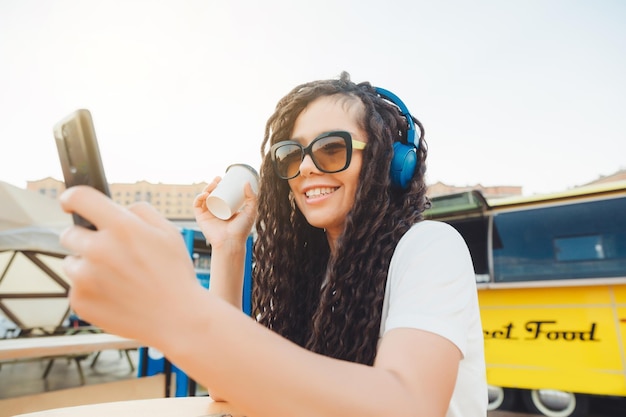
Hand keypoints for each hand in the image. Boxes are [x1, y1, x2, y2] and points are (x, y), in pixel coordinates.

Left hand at [59, 186, 199, 345]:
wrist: (177, 317)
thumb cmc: (175, 275)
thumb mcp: (169, 232)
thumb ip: (141, 211)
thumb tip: (119, 208)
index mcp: (121, 227)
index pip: (79, 197)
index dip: (71, 198)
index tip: (70, 204)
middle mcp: (98, 249)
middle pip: (69, 233)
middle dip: (86, 239)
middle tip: (109, 254)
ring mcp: (85, 278)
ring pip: (72, 262)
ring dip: (87, 266)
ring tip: (118, 279)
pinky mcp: (80, 301)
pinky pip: (76, 288)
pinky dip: (91, 290)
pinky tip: (116, 295)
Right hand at [193, 177, 256, 249]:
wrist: (231, 242)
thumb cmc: (241, 230)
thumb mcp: (251, 211)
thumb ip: (252, 197)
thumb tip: (247, 182)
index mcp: (226, 208)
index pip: (221, 194)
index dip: (221, 185)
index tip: (224, 177)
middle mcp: (215, 210)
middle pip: (212, 194)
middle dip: (213, 184)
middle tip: (218, 179)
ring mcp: (207, 214)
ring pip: (204, 197)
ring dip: (206, 188)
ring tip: (213, 184)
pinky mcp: (201, 218)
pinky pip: (197, 206)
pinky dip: (199, 198)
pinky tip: (204, 194)